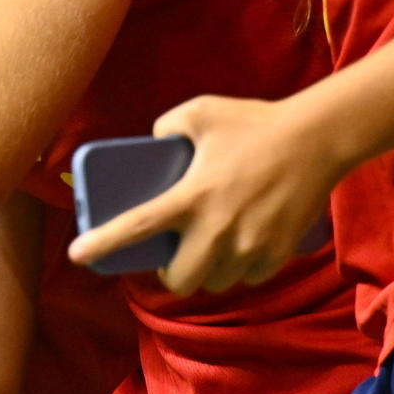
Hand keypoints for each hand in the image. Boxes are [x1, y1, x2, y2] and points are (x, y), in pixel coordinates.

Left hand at [69, 93, 339, 293]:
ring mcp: (249, 247)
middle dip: (171, 274)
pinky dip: (241, 269)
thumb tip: (154, 144)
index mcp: (191, 196)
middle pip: (179, 280)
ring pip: (215, 282)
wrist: (317, 140)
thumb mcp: (200, 112)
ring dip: (208, 272)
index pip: (137, 226)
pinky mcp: (276, 255)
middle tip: (174, 256)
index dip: (103, 244)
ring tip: (210, 249)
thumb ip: (167, 127)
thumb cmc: (254, 123)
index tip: (77, 256)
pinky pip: (248, 278)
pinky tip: (241, 248)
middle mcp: (217, 229)